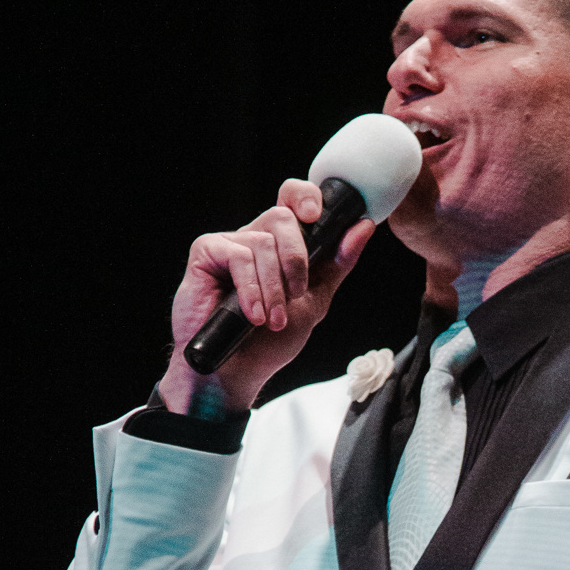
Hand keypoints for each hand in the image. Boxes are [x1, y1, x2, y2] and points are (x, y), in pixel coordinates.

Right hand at [155, 178, 375, 415]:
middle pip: (283, 216)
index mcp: (280, 244)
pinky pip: (238, 255)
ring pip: (263, 242)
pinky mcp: (206, 253)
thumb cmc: (270, 341)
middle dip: (296, 259)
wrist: (236, 372)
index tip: (317, 217)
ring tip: (272, 319)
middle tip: (296, 294)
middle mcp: (254, 237)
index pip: (294, 198)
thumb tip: (364, 227)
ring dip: (274, 288)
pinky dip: (251, 289)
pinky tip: (252, 315)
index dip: (307, 196)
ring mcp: (228, 243)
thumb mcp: (315, 301)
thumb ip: (338, 264)